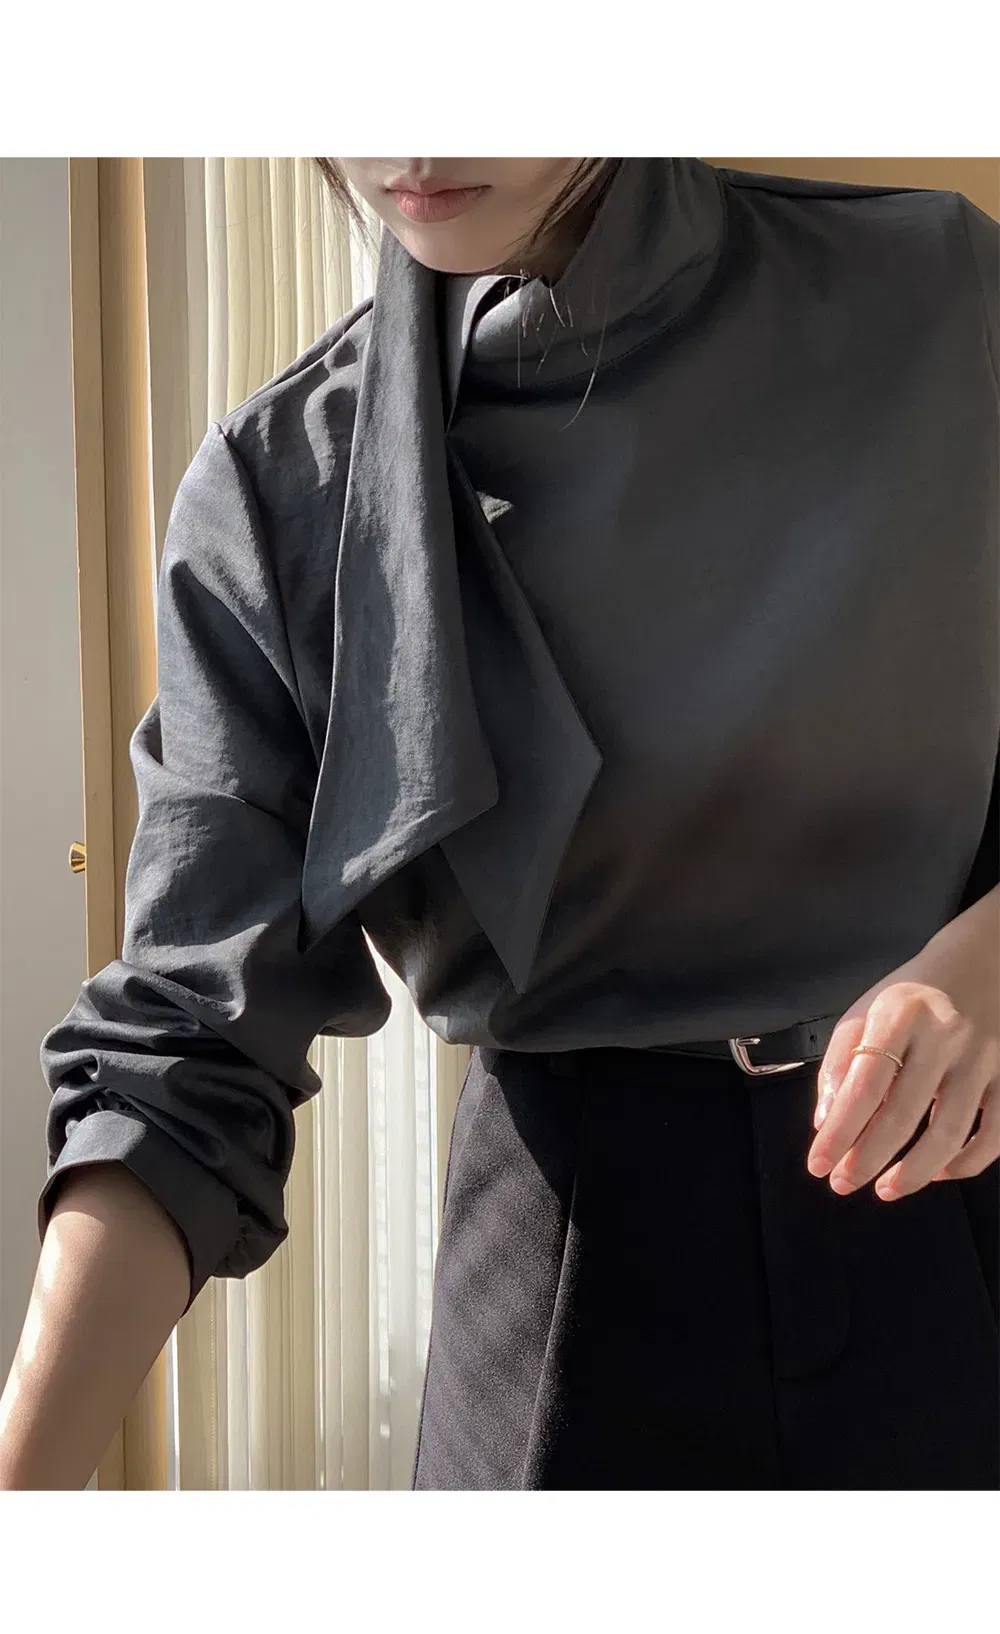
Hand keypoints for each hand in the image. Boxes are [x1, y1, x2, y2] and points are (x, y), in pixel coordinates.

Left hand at [806, 887, 999, 1200]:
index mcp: (899, 1015)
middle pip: (903, 1114)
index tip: (818, 1164)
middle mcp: (944, 1036)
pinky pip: (993, 1135)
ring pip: (950, 1132)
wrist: (982, 964)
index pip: (864, 1084)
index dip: (840, 1131)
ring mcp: (983, 1059)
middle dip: (867, 1158)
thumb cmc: (911, 998)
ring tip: (885, 1189)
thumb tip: (826, 1123)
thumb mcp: (865, 1012)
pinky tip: (937, 1172)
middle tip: (842, 1184)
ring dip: (913, 1172)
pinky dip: (965, 1164)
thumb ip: (840, 1064)